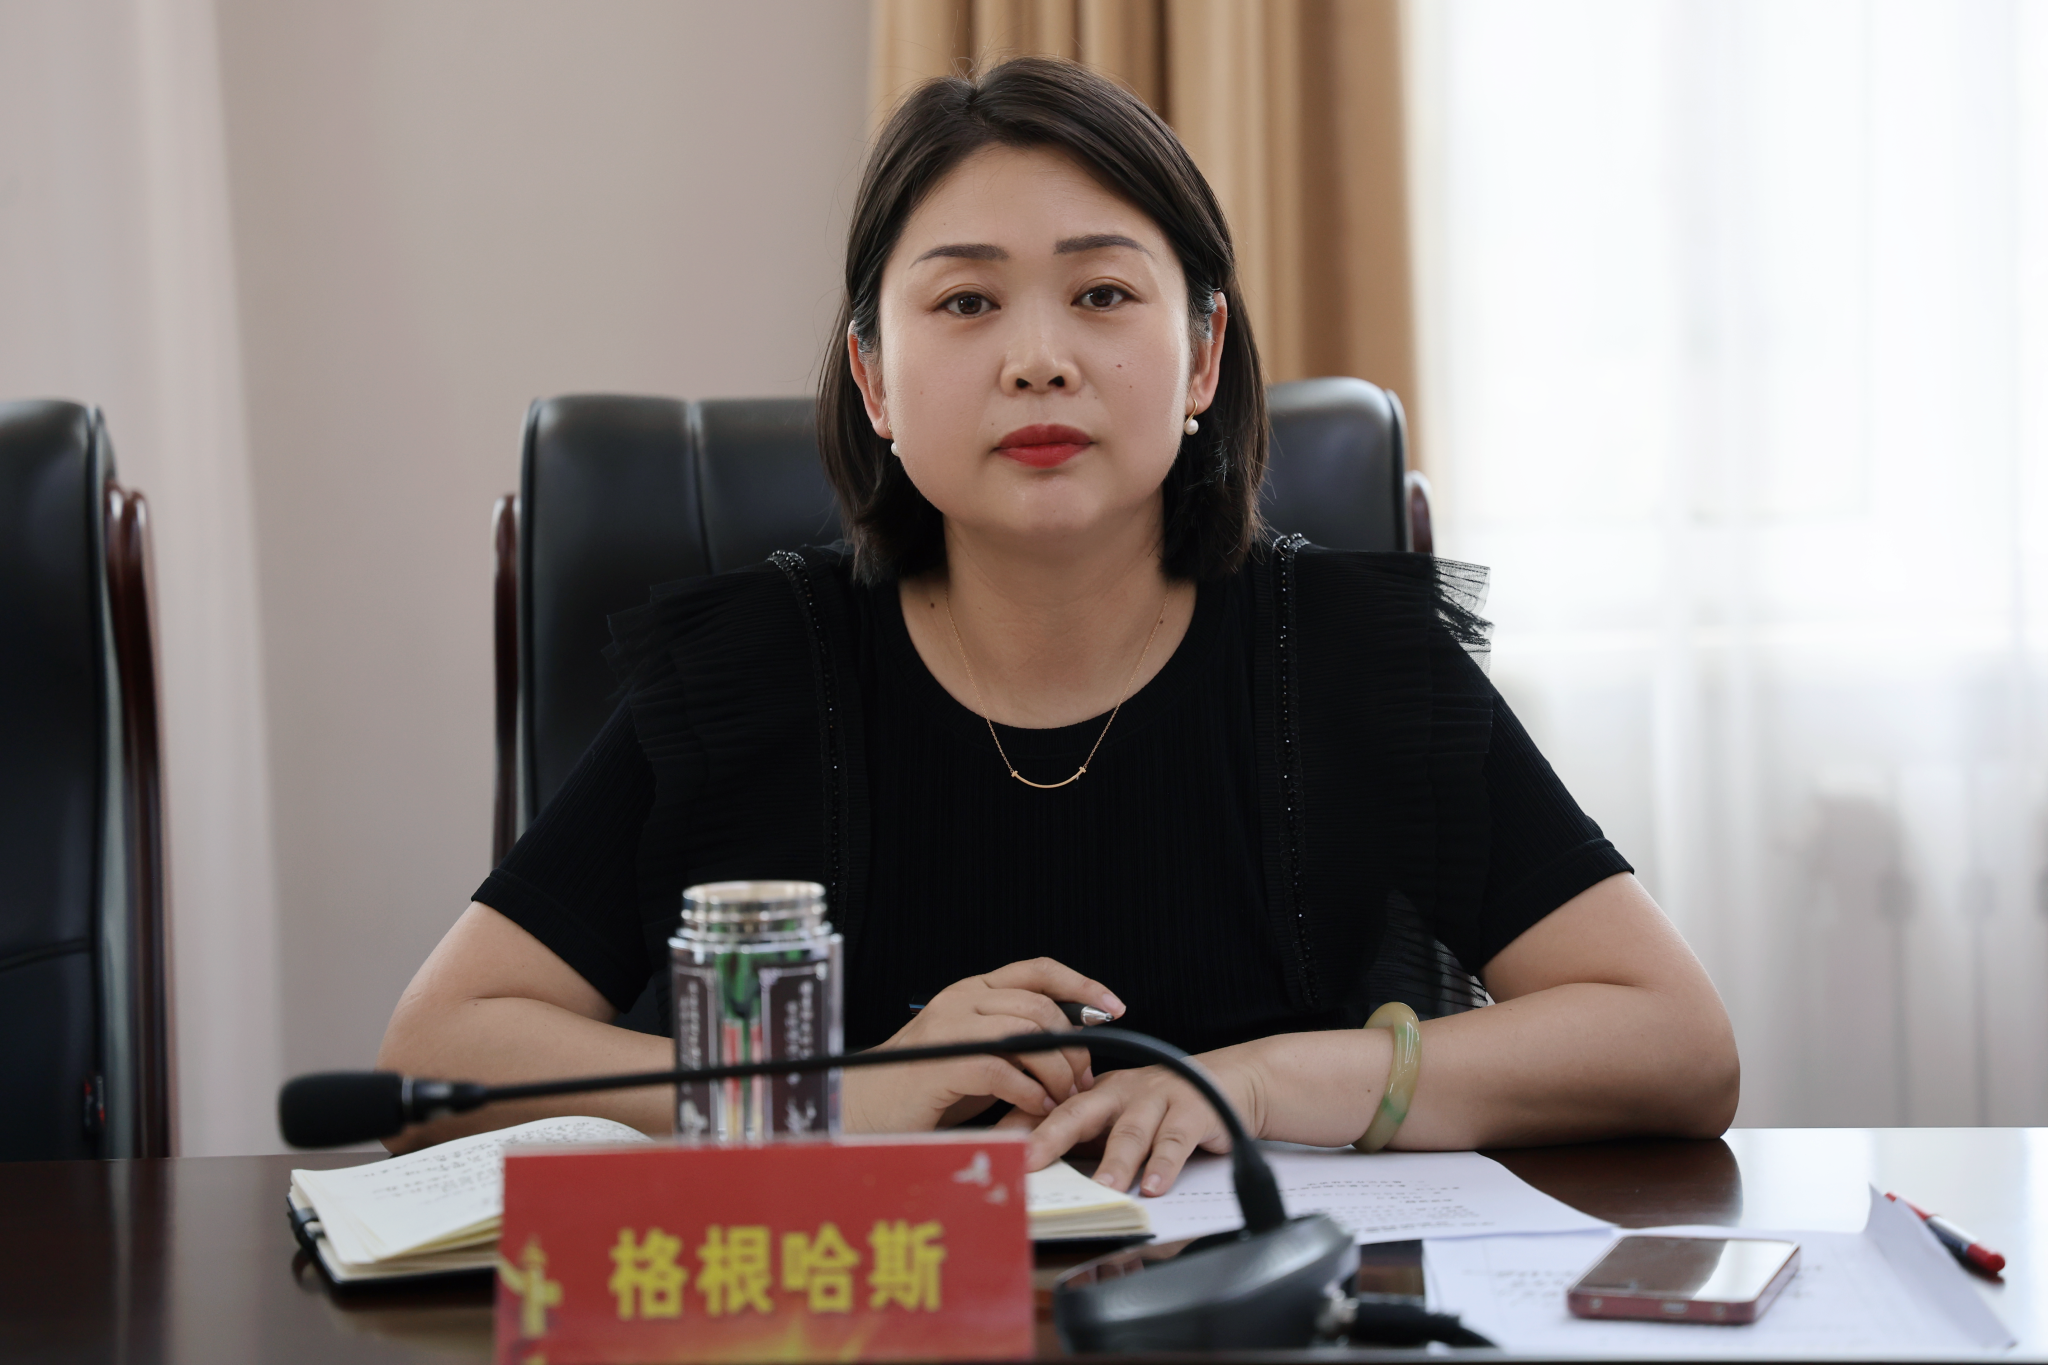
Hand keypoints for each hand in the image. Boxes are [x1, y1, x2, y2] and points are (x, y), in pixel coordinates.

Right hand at [841, 958, 1123, 1133]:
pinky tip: (1036, 1109)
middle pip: (1040, 1006)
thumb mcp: (978, 1052)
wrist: (863, 1106)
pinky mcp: (942, 1063)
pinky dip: (1030, 1092)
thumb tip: (1074, 1043)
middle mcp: (961, 1000)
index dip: (1081, 984)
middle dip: (1074, 1045)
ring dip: (1057, 1071)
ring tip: (1063, 1098)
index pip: (1037, 969)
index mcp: (972, 990)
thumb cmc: (923, 1086)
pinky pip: (1004, 1069)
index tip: (1114, 1006)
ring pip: (1028, 1034)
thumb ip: (1016, 1040)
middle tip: (1083, 1079)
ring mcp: (949, 1028)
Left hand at [1021, 1040, 1271, 1195]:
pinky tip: (1155, 1186)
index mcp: (1096, 1093)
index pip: (1051, 1110)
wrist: (1230, 1081)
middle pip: (1080, 1110)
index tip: (994, 1152)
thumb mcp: (1119, 1119)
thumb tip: (1031, 1169)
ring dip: (1115, 1161)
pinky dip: (1165, 1164)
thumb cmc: (1163, 1106)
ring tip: (1103, 1189)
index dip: (1022, 1129)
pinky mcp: (1194, 1109)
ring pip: (1131, 1130)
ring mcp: (1158, 1098)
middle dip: (1051, 1135)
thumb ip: (1084, 1141)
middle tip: (1028, 1161)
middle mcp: (1122, 1092)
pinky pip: (1176, 1139)